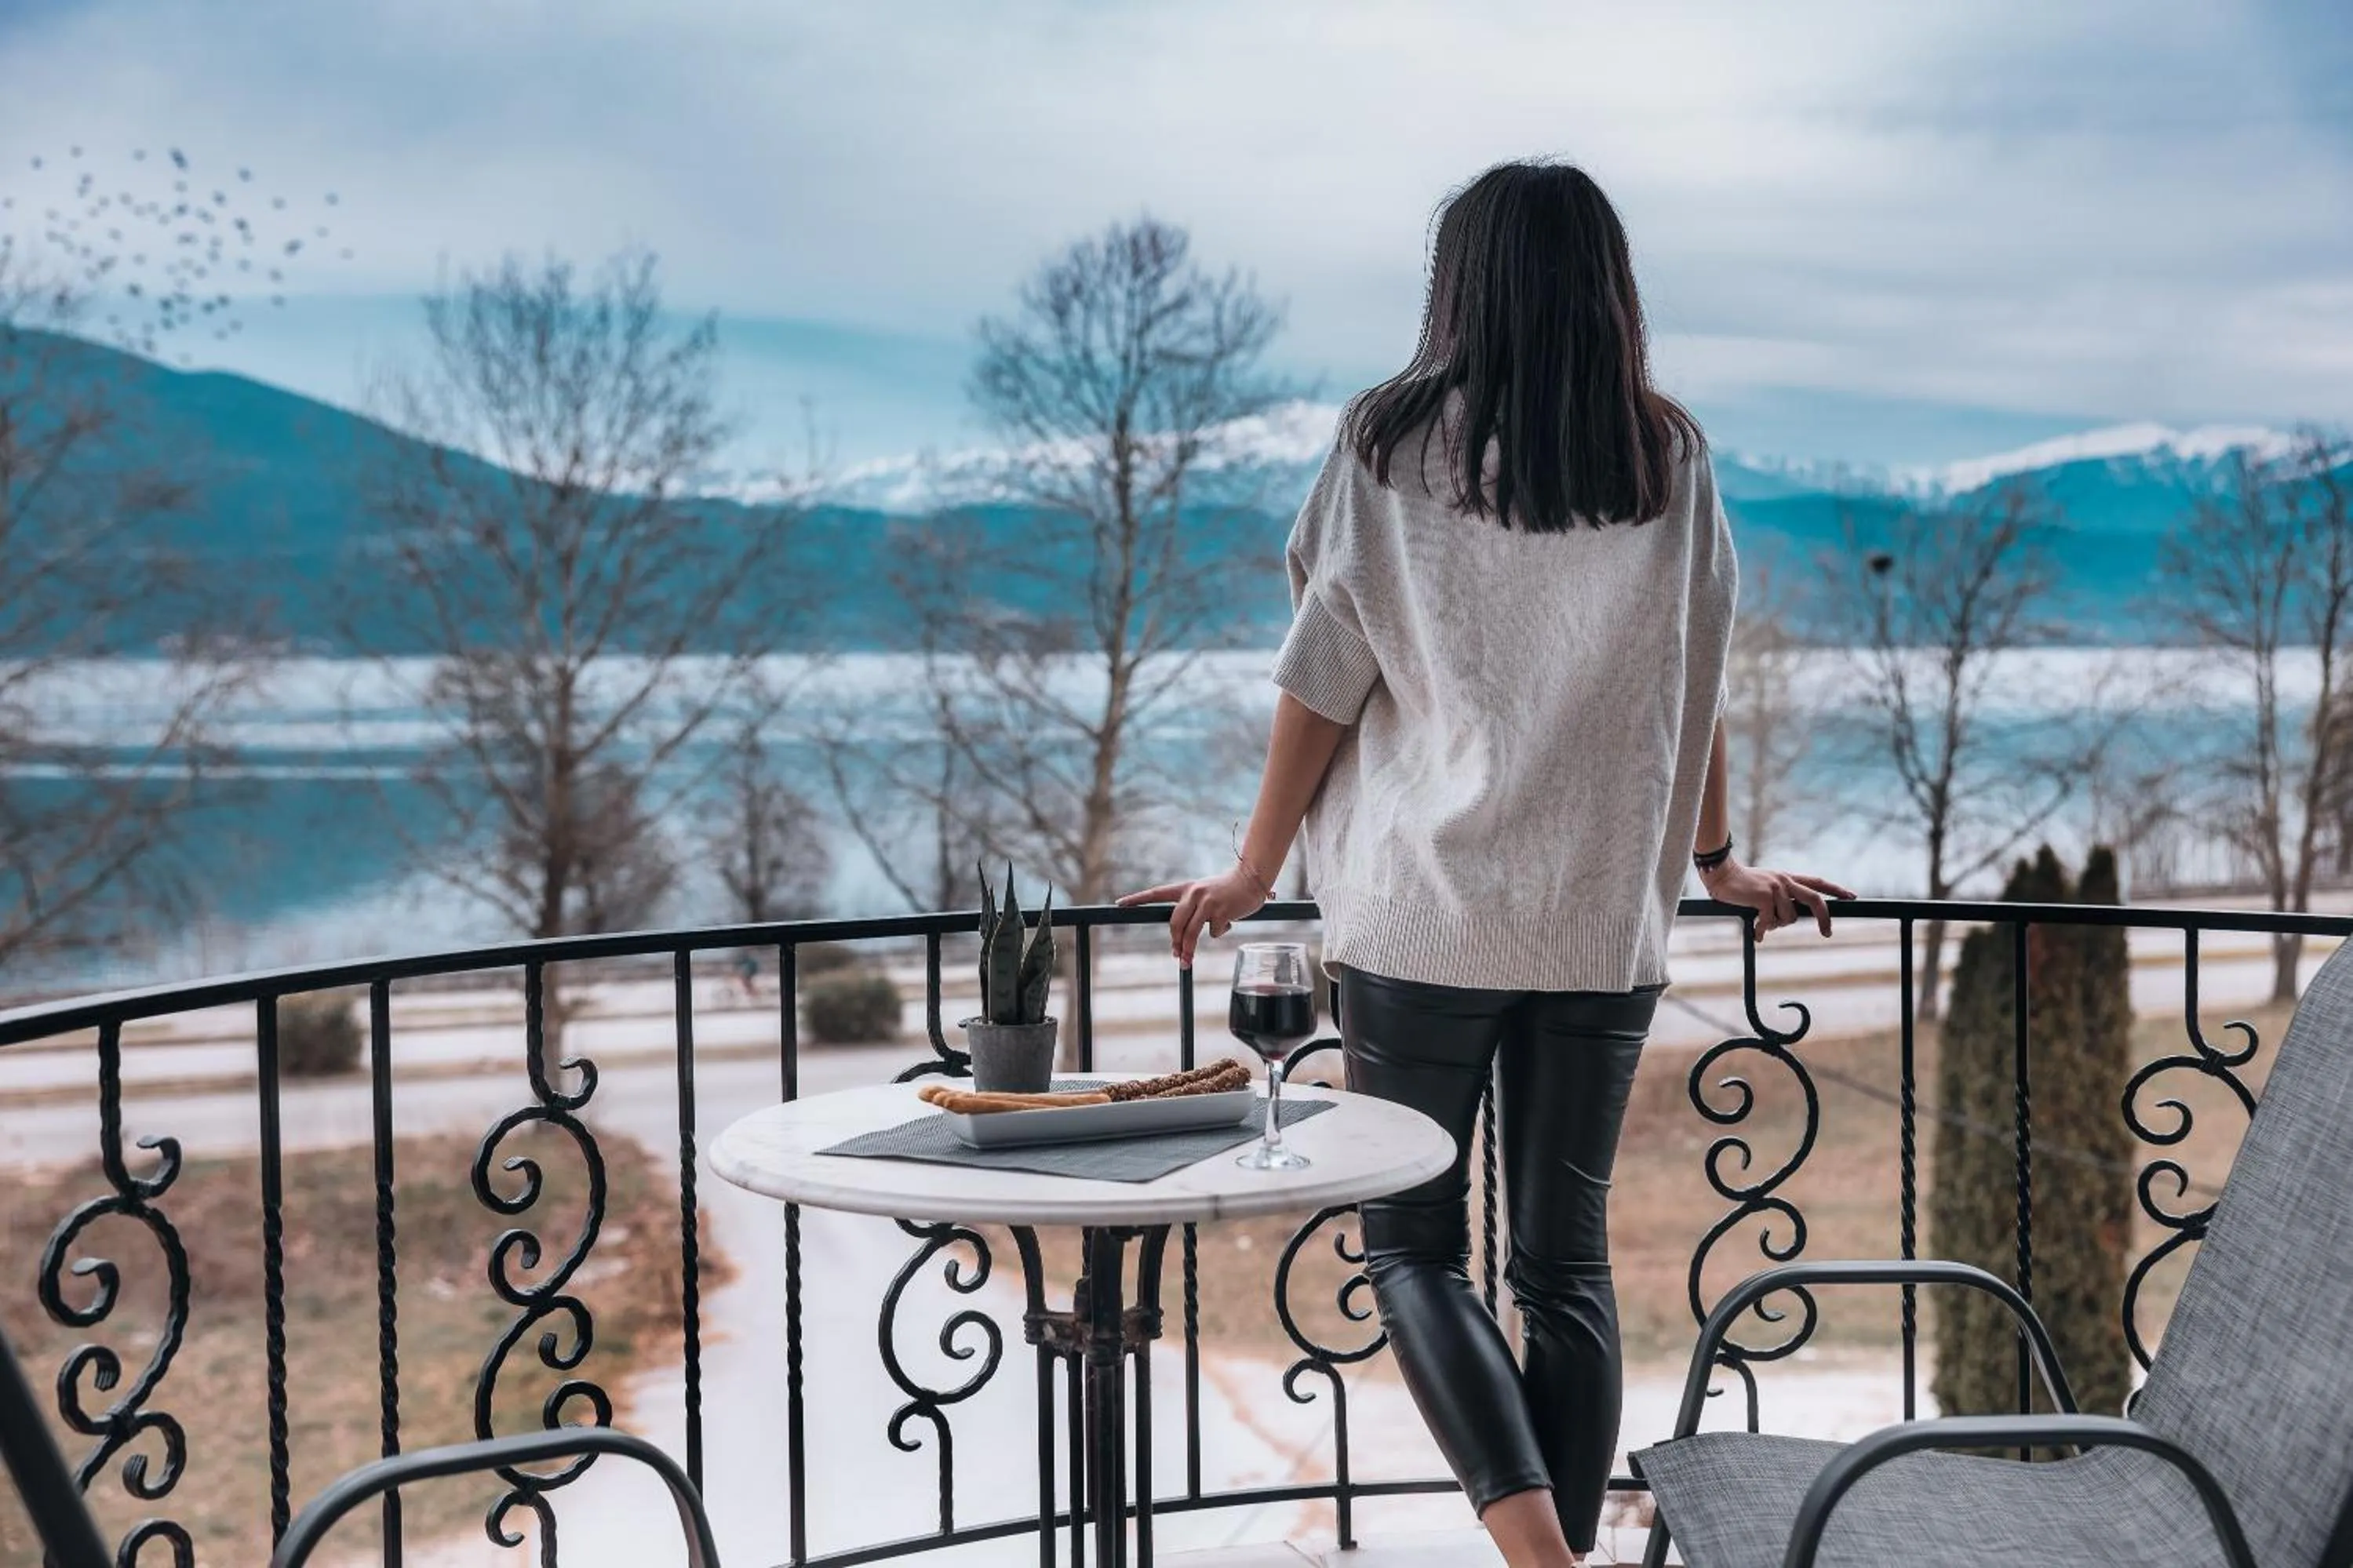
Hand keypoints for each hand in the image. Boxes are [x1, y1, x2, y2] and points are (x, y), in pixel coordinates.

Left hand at [1117, 866, 1268, 968]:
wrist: (1251, 878)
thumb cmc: (1227, 889)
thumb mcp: (1205, 893)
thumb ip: (1192, 908)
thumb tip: (1181, 938)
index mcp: (1186, 888)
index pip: (1156, 893)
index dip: (1137, 899)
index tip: (1120, 904)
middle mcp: (1193, 893)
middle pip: (1175, 924)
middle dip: (1174, 944)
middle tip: (1176, 957)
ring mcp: (1207, 902)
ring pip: (1191, 933)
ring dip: (1188, 951)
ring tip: (1187, 963)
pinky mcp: (1221, 911)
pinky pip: (1214, 932)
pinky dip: (1221, 931)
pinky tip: (1230, 921)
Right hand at [1699, 859, 1855, 938]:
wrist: (1721, 875)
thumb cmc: (1740, 885)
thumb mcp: (1765, 888)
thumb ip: (1779, 900)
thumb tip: (1785, 922)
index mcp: (1788, 877)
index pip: (1817, 882)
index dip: (1835, 889)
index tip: (1851, 896)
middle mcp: (1785, 880)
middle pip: (1815, 899)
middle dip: (1824, 918)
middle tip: (1827, 933)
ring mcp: (1776, 887)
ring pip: (1788, 918)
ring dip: (1776, 926)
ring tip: (1762, 924)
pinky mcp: (1765, 896)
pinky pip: (1770, 922)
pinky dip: (1762, 931)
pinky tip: (1756, 934)